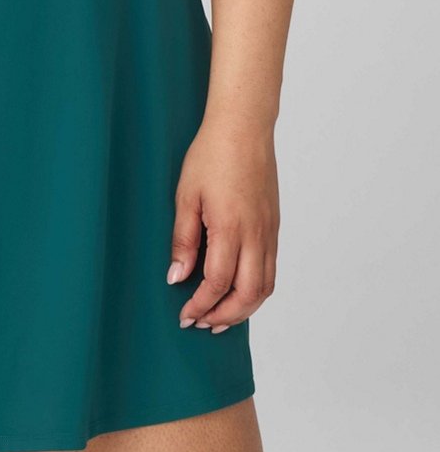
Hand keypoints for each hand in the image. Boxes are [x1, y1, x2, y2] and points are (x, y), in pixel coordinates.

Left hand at [166, 114, 278, 333]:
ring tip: (220, 317)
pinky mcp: (274, 226)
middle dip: (224, 317)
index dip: (200, 306)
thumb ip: (183, 239)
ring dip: (243, 309)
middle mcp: (256, 235)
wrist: (244, 128)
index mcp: (230, 228)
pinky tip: (238, 290)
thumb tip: (177, 277)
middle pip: (248, 295)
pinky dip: (256, 289)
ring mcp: (269, 232)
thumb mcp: (185, 195)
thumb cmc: (211, 156)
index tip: (185, 315)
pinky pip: (271, 269)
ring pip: (265, 287)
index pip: (217, 284)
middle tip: (201, 323)